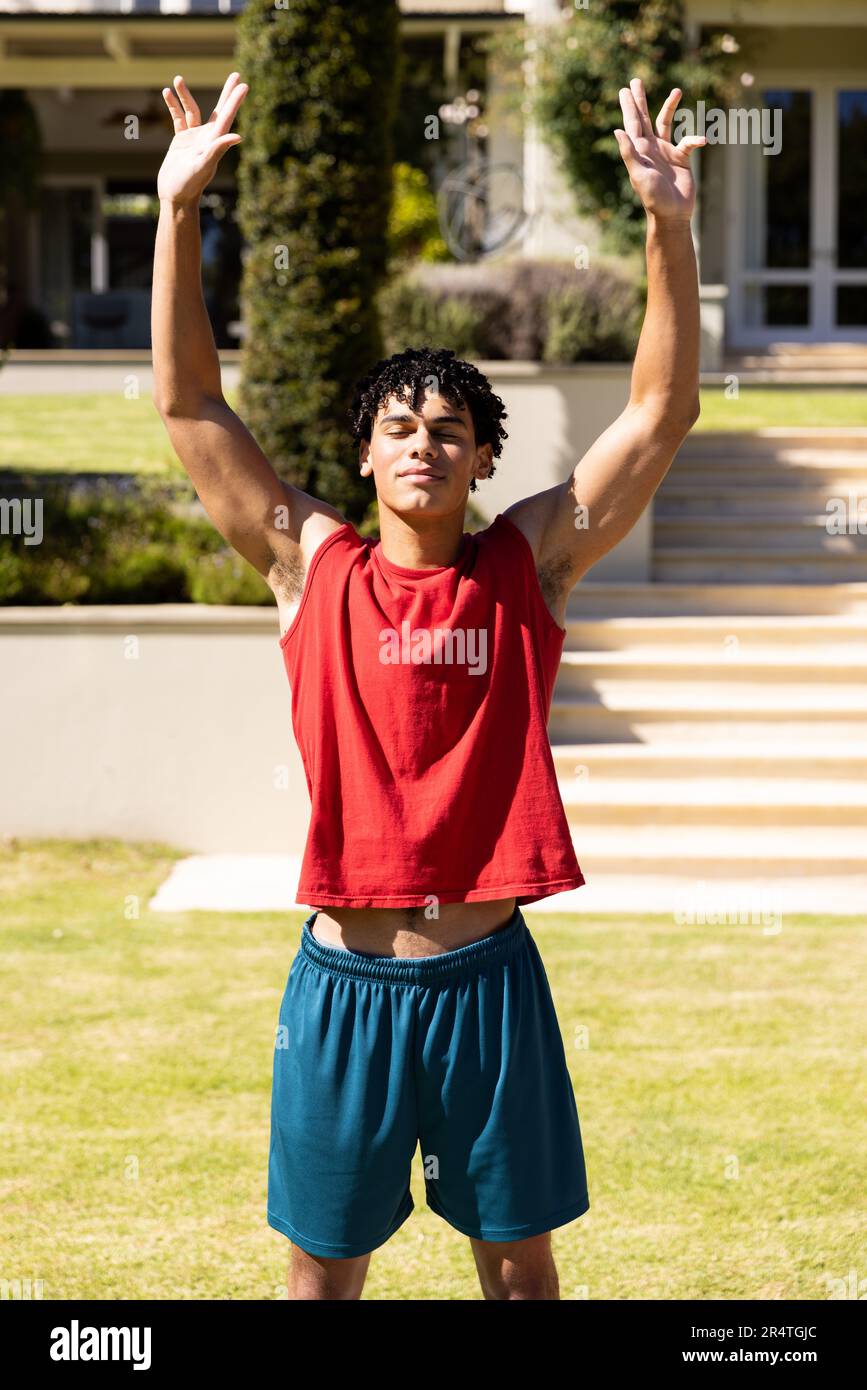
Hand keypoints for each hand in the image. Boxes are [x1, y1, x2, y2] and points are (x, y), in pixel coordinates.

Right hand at [157, 72, 247, 206]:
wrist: (176, 197)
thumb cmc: (190, 184)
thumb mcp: (203, 166)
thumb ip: (218, 150)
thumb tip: (237, 136)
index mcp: (214, 141)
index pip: (227, 116)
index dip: (235, 100)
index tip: (243, 84)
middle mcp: (207, 137)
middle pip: (219, 110)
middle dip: (227, 93)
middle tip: (236, 76)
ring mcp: (194, 138)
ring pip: (193, 110)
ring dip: (185, 95)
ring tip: (177, 79)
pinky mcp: (181, 142)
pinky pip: (178, 119)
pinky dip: (173, 106)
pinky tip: (167, 94)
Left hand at [614, 78, 704, 221]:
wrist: (672, 214)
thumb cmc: (653, 198)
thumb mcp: (638, 175)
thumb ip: (629, 152)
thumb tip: (617, 130)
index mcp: (639, 151)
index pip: (632, 123)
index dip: (629, 106)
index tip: (625, 89)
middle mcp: (651, 148)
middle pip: (644, 118)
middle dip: (639, 100)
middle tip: (635, 81)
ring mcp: (666, 151)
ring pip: (666, 123)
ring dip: (670, 107)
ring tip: (676, 91)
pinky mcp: (682, 158)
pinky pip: (689, 142)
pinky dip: (695, 139)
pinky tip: (702, 140)